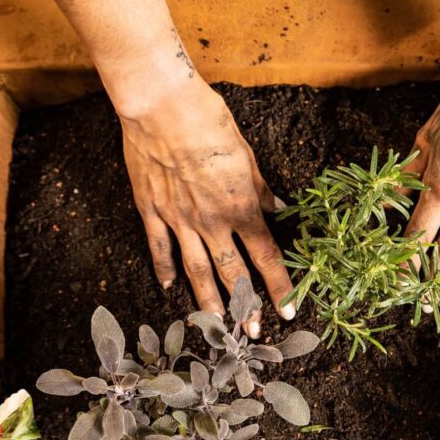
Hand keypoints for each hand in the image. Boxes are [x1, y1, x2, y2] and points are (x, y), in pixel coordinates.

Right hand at [119, 75, 293, 335]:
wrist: (162, 106)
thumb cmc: (209, 121)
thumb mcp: (247, 154)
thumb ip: (260, 188)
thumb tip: (278, 208)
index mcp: (240, 207)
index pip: (267, 256)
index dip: (280, 286)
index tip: (288, 310)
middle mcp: (211, 221)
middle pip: (231, 273)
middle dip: (244, 306)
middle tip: (251, 333)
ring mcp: (178, 219)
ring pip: (195, 270)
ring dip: (207, 301)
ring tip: (214, 325)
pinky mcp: (151, 210)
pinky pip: (159, 247)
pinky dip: (164, 269)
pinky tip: (168, 288)